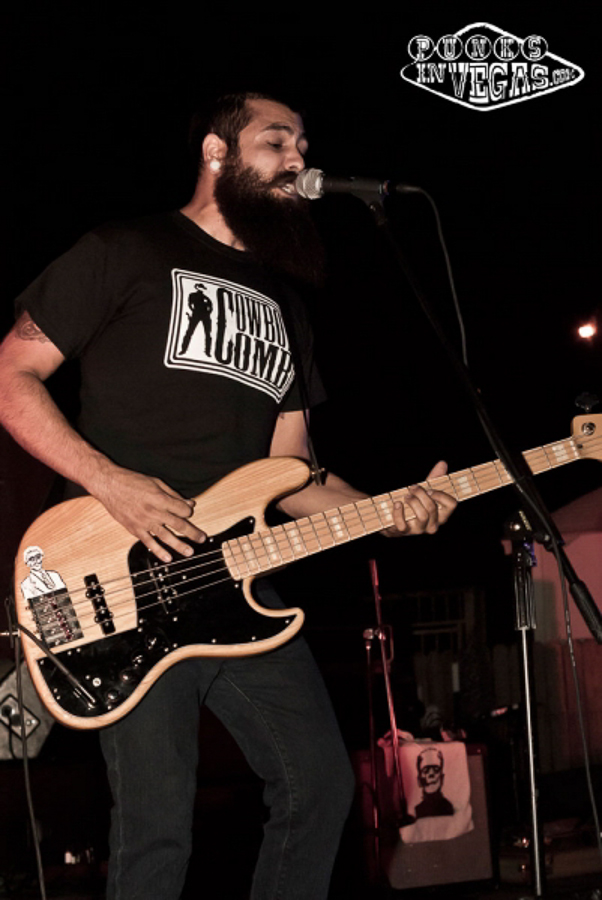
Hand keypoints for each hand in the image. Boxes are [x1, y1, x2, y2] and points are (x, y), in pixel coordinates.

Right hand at [90, 464, 205, 561]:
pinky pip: (149, 542)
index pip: (182, 510)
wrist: (109, 485)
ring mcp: (144, 522)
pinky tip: (168, 558)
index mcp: (160, 499)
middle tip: (202, 538)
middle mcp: (154, 512)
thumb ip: (173, 494)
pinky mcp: (135, 529)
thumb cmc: (131, 481)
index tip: (190, 512)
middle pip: (178, 524)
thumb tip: (190, 502)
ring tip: (190, 552)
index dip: (189, 512)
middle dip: (192, 532)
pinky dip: (159, 551)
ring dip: (179, 545)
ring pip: (166, 536)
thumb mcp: (156, 482)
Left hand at [386, 461, 456, 536]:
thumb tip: (442, 463)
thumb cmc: (414, 504)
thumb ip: (434, 478)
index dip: (441, 494)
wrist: (393, 518)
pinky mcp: (404, 532)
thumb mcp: (425, 491)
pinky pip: (402, 524)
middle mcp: (432, 525)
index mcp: (441, 515)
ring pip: (422, 516)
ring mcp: (419, 530)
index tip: (429, 489)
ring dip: (412, 501)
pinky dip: (398, 512)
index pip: (451, 505)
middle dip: (420, 493)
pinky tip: (397, 503)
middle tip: (412, 487)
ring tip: (406, 495)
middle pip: (432, 507)